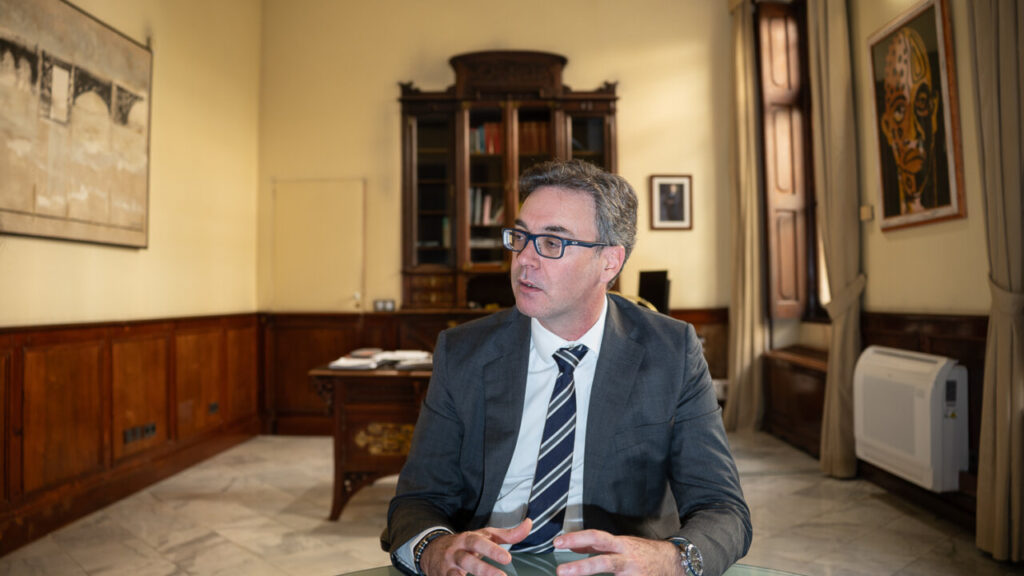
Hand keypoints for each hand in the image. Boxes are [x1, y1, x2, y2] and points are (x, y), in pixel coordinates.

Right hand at [419, 519, 531, 575]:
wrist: (433, 551)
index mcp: (468, 539)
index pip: (479, 542)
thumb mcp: (485, 536)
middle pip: (468, 560)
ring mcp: (448, 567)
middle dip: (483, 570)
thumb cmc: (467, 544)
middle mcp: (456, 552)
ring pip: (456, 575)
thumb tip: (529, 524)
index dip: (492, 550)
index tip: (507, 559)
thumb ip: (508, 534)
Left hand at [552, 530, 682, 575]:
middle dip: (581, 567)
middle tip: (561, 571)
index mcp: (621, 545)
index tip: (558, 543)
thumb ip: (597, 546)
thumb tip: (573, 546)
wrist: (674, 562)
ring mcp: (633, 574)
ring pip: (611, 573)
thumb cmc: (643, 553)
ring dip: (589, 573)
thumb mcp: (620, 544)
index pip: (596, 538)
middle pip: (603, 561)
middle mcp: (627, 559)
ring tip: (571, 575)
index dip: (576, 539)